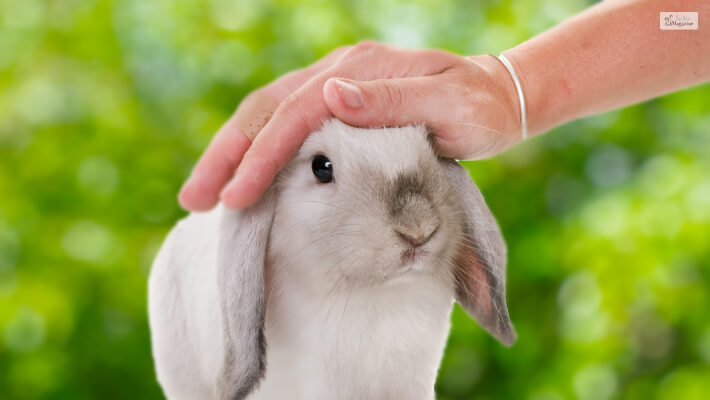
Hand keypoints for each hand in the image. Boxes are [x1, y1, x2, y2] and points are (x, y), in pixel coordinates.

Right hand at [179, 42, 522, 210]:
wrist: (496, 99)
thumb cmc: (478, 107)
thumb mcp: (448, 102)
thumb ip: (392, 99)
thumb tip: (331, 96)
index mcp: (357, 71)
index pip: (294, 113)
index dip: (261, 155)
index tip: (236, 196)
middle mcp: (338, 75)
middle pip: (265, 110)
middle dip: (226, 155)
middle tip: (194, 197)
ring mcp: (336, 89)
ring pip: (268, 117)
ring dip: (233, 154)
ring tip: (203, 193)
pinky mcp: (340, 109)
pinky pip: (287, 127)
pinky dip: (258, 153)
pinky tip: (244, 177)